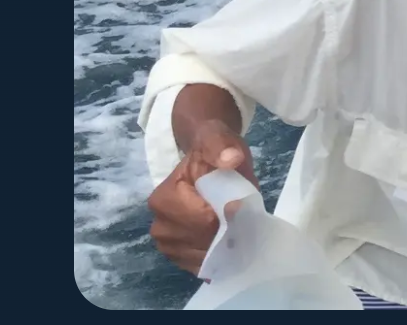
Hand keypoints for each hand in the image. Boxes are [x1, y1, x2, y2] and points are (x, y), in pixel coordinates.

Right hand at [147, 120, 256, 273]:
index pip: (203, 220)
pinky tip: (229, 247)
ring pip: (202, 257)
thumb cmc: (214, 150)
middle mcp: (160, 223)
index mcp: (166, 197)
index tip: (244, 207)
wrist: (205, 158)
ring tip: (240, 233)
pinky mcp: (176, 253)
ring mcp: (166, 242)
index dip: (228, 216)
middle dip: (227, 234)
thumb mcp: (220, 140)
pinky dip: (216, 259)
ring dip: (224, 249)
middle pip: (202, 241)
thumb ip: (223, 148)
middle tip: (246, 221)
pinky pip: (199, 265)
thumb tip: (231, 158)